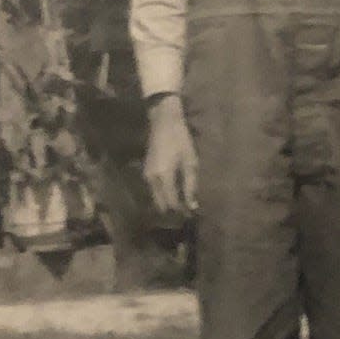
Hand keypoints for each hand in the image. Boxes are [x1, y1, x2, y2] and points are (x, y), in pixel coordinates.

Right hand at [144, 95, 198, 216]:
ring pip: (156, 198)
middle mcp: (152, 180)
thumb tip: (192, 206)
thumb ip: (190, 185)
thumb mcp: (190, 162)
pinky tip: (173, 194)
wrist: (163, 121)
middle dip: (172, 211)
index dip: (181, 212)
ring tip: (181, 206)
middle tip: (186, 215)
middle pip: (160, 204)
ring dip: (167, 204)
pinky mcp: (146, 171)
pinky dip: (163, 195)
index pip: (171, 203)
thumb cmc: (180, 139)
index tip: (191, 217)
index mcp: (164, 177)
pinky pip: (154, 190)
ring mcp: (147, 175)